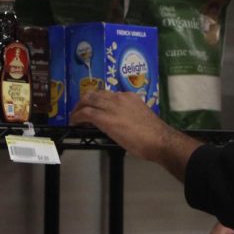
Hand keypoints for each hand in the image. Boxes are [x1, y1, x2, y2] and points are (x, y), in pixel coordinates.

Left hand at [70, 90, 200, 180]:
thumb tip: (118, 122)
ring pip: (88, 100)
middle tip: (79, 111)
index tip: (94, 108)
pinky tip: (74, 122)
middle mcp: (119, 97)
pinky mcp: (105, 117)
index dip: (97, 100)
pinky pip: (86, 113)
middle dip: (84, 101)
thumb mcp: (139, 117)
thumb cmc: (153, 134)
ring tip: (75, 116)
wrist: (158, 139)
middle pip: (94, 93)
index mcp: (129, 97)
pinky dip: (77, 116)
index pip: (107, 94)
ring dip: (78, 108)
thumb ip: (127, 115)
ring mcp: (111, 106)